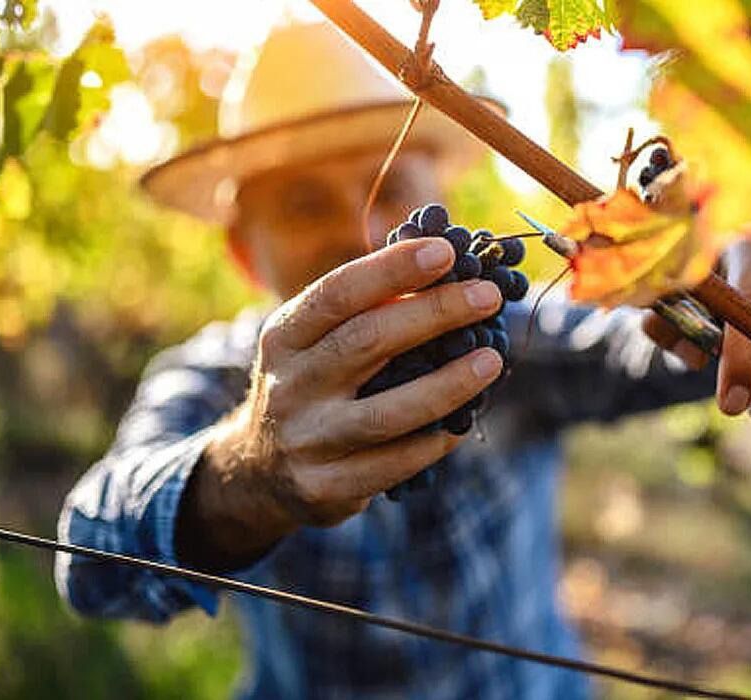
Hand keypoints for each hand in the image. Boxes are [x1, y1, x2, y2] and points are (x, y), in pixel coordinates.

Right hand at [177, 238, 503, 569]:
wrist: (259, 471)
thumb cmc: (312, 384)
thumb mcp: (315, 341)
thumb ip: (367, 309)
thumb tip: (450, 266)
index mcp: (285, 336)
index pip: (338, 293)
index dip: (393, 270)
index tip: (447, 252)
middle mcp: (290, 385)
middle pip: (367, 342)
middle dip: (434, 313)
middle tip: (488, 296)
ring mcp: (307, 439)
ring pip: (386, 413)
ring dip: (447, 385)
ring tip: (491, 361)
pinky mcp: (326, 486)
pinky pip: (394, 464)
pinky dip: (435, 442)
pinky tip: (463, 423)